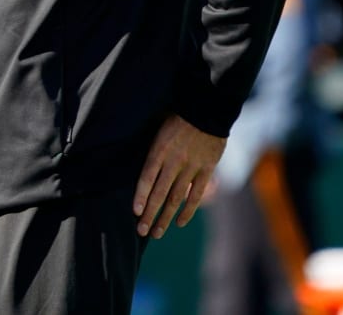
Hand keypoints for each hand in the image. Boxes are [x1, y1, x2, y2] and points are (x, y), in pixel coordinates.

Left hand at [133, 113, 225, 238]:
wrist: (207, 109)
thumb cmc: (177, 117)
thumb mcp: (157, 127)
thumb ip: (150, 148)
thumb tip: (135, 164)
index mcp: (159, 149)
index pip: (147, 177)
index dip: (140, 195)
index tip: (135, 212)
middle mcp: (174, 161)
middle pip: (159, 193)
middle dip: (149, 214)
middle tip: (141, 231)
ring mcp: (191, 167)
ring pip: (176, 198)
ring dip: (166, 217)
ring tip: (156, 233)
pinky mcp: (206, 170)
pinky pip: (196, 195)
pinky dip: (188, 211)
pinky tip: (179, 223)